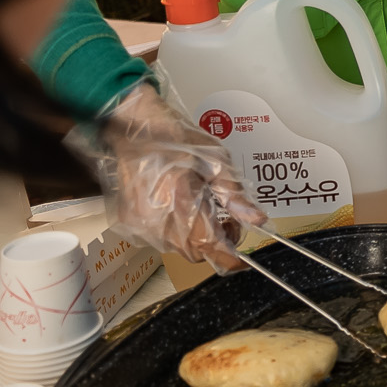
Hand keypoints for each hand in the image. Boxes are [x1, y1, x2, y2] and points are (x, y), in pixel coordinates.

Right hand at [74, 82, 265, 271]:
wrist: (134, 128)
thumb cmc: (176, 139)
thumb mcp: (216, 161)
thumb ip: (235, 195)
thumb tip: (257, 220)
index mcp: (182, 199)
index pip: (210, 245)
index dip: (230, 257)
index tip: (244, 259)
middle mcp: (157, 218)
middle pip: (196, 252)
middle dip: (215, 243)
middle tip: (226, 220)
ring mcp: (140, 223)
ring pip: (177, 249)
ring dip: (194, 238)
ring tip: (200, 209)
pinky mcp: (129, 224)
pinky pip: (159, 241)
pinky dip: (174, 232)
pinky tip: (177, 208)